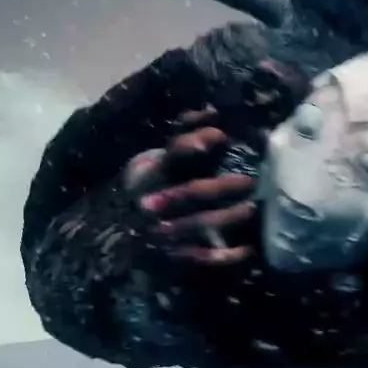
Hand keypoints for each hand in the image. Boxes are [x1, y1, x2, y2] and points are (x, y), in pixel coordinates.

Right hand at [124, 107, 257, 266]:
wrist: (114, 231)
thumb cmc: (150, 184)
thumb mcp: (157, 158)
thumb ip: (184, 137)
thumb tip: (215, 111)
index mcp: (150, 173)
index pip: (171, 156)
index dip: (192, 145)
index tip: (220, 134)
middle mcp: (155, 201)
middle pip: (191, 192)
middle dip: (221, 187)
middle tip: (250, 180)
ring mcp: (163, 229)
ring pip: (199, 223)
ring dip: (228, 217)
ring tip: (253, 207)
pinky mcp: (173, 254)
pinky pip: (201, 256)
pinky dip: (225, 255)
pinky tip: (248, 249)